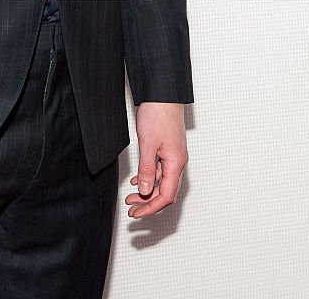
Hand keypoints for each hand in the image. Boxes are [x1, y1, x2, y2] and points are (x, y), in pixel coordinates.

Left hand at [125, 102, 187, 217]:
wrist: (163, 94)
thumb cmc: (158, 114)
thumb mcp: (148, 143)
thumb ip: (147, 168)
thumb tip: (146, 191)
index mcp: (175, 163)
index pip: (166, 196)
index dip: (151, 208)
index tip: (136, 214)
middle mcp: (178, 162)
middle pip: (165, 192)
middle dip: (148, 203)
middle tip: (132, 210)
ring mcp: (174, 155)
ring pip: (162, 181)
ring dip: (147, 191)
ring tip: (131, 197)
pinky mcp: (169, 149)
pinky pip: (161, 170)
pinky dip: (149, 177)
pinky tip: (138, 179)